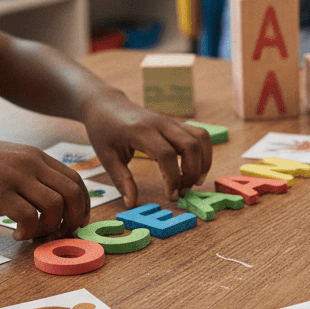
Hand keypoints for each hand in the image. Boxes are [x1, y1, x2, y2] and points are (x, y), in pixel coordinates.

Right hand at [0, 135, 88, 240]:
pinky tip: (17, 235)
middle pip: (74, 194)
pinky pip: (29, 218)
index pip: (76, 180)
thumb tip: (48, 202)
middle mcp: (31, 163)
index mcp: (36, 156)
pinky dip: (29, 232)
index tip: (75, 222)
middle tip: (61, 234)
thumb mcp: (6, 159)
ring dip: (51, 228)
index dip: (82, 205)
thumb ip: (28, 174)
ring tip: (35, 235)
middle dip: (74, 219)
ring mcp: (15, 177)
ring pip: (56, 206)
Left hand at [83, 91, 211, 206]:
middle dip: (192, 173)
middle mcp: (161, 124)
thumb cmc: (105, 131)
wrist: (107, 105)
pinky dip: (204, 153)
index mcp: (141, 132)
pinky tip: (196, 169)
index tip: (170, 195)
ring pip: (201, 138)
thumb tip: (131, 203)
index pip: (167, 154)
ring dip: (203, 162)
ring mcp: (171, 121)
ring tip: (194, 182)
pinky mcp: (177, 123)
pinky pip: (200, 135)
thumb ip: (121, 180)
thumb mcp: (106, 157)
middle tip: (182, 192)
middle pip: (191, 145)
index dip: (173, 178)